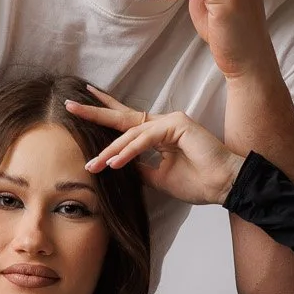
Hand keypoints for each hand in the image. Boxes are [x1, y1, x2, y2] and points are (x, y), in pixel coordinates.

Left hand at [66, 87, 245, 205]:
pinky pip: (146, 140)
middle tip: (70, 106)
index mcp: (159, 133)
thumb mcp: (158, 177)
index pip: (127, 121)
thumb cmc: (197, 182)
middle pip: (123, 117)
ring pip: (132, 134)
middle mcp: (164, 122)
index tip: (81, 106)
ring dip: (111, 151)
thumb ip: (139, 168)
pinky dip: (129, 152)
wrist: (223, 187)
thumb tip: (117, 167)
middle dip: (96, 112)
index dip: (105, 114)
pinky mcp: (179, 125)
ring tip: (93, 165)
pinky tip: (115, 163)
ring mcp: (172, 120)